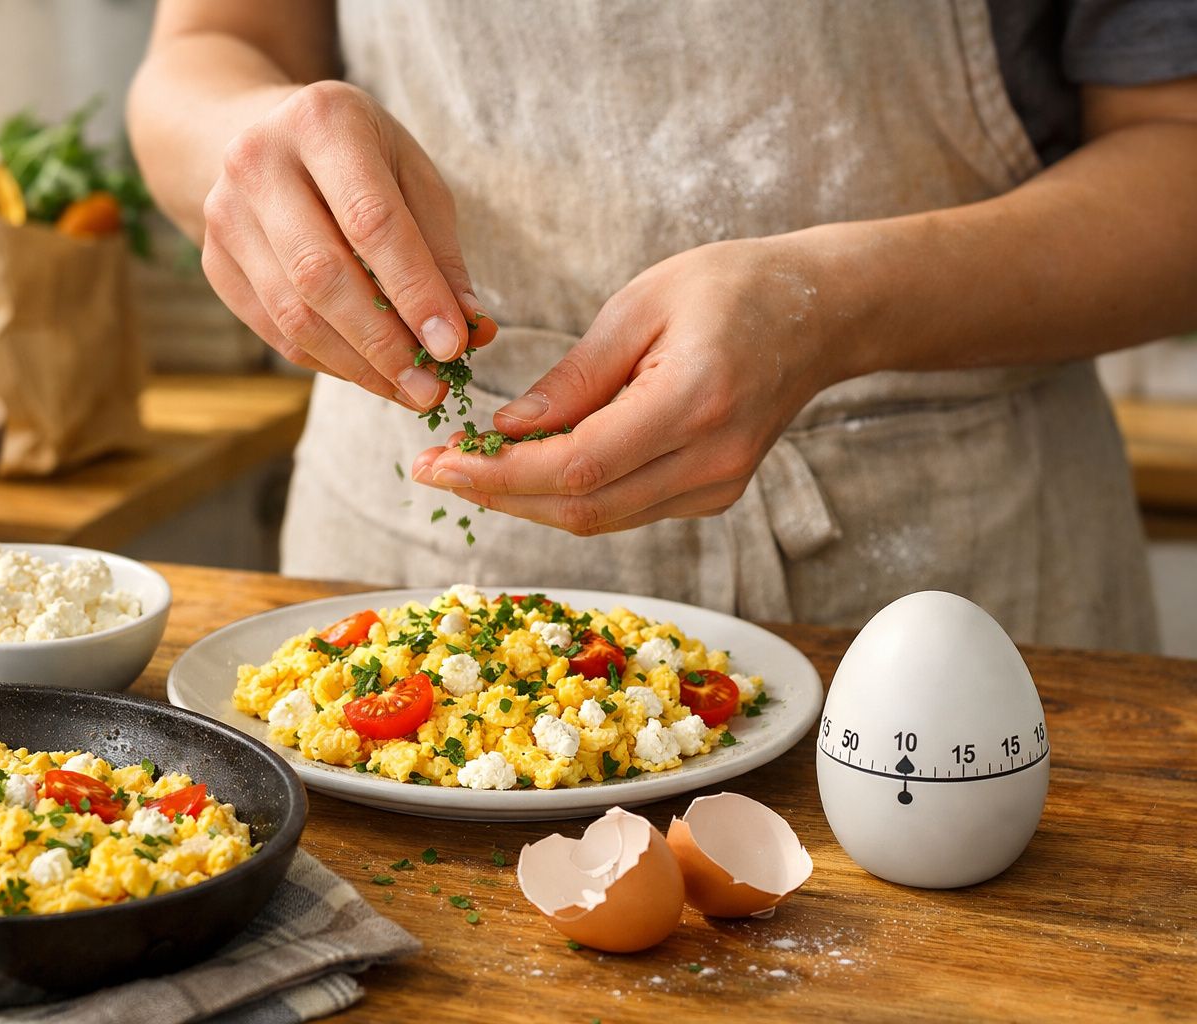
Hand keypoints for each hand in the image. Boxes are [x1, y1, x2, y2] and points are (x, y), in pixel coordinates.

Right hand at [200, 80, 496, 410]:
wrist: (262, 136)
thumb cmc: (358, 157)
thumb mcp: (410, 175)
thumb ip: (440, 250)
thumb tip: (471, 329)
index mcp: (322, 122)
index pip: (371, 220)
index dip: (414, 290)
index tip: (451, 345)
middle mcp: (259, 162)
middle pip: (322, 273)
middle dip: (383, 342)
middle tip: (430, 387)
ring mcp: (225, 213)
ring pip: (293, 313)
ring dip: (357, 365)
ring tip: (407, 390)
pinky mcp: (213, 260)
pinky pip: (273, 330)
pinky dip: (327, 362)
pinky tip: (369, 374)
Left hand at [410, 239, 850, 533]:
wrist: (821, 313)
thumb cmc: (732, 288)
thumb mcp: (642, 304)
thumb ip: (575, 375)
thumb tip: (508, 429)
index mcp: (692, 402)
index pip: (576, 468)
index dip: (498, 475)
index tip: (437, 462)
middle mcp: (709, 460)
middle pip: (581, 510)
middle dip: (497, 494)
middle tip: (434, 469)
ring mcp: (716, 487)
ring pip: (599, 520)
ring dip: (525, 501)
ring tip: (468, 466)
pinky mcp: (713, 494)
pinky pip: (624, 509)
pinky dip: (567, 495)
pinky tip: (527, 466)